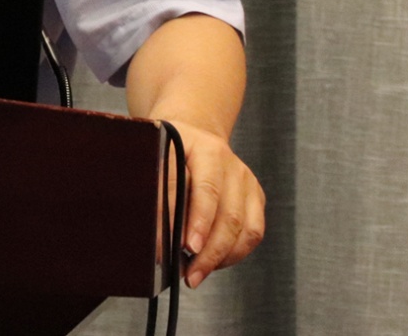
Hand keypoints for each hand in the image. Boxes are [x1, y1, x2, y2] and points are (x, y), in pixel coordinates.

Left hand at [168, 120, 264, 287]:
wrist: (194, 132)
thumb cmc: (166, 148)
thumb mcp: (153, 154)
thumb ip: (154, 184)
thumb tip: (153, 230)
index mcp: (198, 144)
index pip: (196, 186)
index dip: (188, 219)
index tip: (177, 246)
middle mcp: (226, 160)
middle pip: (224, 211)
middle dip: (206, 248)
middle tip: (187, 272)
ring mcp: (244, 177)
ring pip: (241, 225)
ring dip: (219, 256)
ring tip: (196, 274)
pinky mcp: (255, 195)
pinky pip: (253, 232)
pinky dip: (234, 254)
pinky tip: (214, 263)